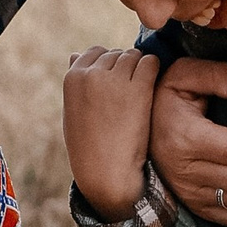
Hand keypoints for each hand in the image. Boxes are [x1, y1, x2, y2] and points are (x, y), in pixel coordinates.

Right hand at [63, 44, 160, 219]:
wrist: (106, 174)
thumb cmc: (88, 147)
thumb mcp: (72, 112)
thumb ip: (76, 83)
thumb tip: (75, 54)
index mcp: (72, 78)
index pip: (96, 52)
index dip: (108, 66)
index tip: (115, 86)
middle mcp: (91, 74)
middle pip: (117, 53)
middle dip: (125, 68)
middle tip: (130, 93)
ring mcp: (114, 80)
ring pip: (134, 56)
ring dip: (140, 70)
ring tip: (140, 94)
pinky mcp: (137, 88)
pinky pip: (151, 63)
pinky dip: (154, 71)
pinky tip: (152, 89)